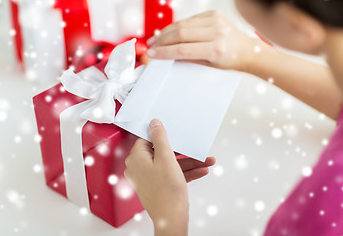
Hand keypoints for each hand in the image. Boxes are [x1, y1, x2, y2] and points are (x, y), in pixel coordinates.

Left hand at [124, 119, 214, 235]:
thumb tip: (154, 123)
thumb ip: (160, 138)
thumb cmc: (166, 191)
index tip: (174, 132)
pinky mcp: (157, 186)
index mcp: (136, 158)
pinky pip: (171, 174)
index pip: (148, 140)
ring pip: (170, 164)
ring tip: (206, 161)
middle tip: (194, 148)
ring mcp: (148, 178)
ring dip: (189, 162)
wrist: (171, 218)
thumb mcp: (166, 157)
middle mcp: (139, 168)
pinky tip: (201, 170)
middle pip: (162, 152)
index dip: (162, 136)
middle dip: (183, 152)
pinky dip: (186, 172)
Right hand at [146, 10, 257, 71]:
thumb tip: (166, 56)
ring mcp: (215, 20)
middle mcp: (216, 32)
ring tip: (155, 40)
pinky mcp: (212, 13)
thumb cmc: (229, 61)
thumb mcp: (209, 66)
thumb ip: (188, 59)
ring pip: (182, 24)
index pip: (184, 50)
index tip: (152, 55)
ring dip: (166, 32)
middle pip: (181, 34)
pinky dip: (177, 26)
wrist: (246, 50)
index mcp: (216, 50)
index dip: (165, 52)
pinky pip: (189, 20)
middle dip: (162, 41)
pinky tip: (168, 33)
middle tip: (151, 47)